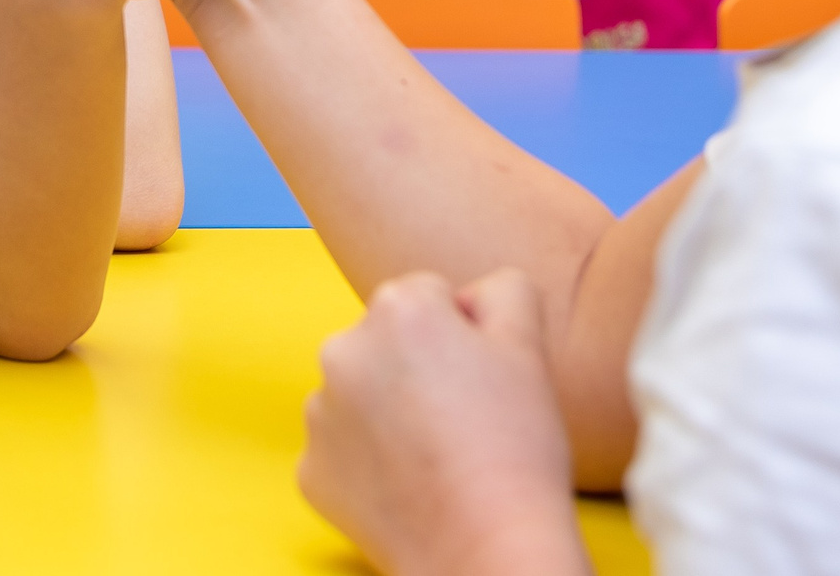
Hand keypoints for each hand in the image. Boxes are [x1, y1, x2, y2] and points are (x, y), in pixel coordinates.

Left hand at [299, 269, 589, 575]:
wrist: (486, 549)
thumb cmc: (515, 449)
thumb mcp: (529, 343)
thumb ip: (503, 289)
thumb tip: (470, 297)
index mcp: (397, 308)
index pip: (430, 296)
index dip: (465, 336)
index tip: (483, 379)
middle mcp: (342, 350)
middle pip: (386, 341)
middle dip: (418, 368)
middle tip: (463, 418)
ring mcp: (319, 414)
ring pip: (360, 394)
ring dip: (389, 412)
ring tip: (438, 456)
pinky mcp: (310, 471)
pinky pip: (343, 449)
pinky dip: (370, 463)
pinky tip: (410, 485)